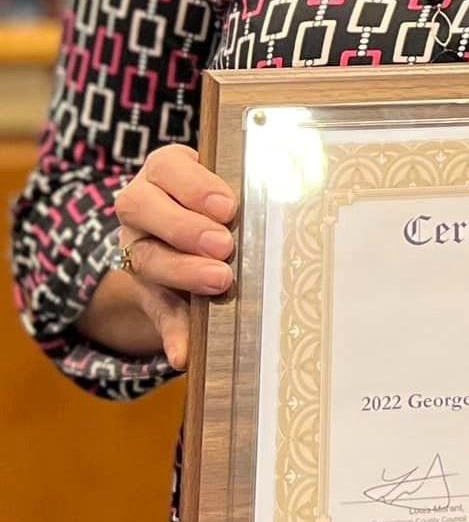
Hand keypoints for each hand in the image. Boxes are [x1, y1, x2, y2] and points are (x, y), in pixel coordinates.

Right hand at [110, 144, 237, 367]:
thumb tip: (278, 190)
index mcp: (165, 172)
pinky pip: (154, 311)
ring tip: (218, 281)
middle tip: (224, 246)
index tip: (227, 207)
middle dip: (185, 229)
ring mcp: (137, 246)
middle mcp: (142, 204)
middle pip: (143, 210)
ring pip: (145, 257)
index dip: (194, 187)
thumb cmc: (218, 200)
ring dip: (182, 271)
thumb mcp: (223, 191)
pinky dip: (172, 333)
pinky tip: (183, 353)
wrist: (186, 235)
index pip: (167, 168)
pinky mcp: (145, 289)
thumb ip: (235, 198)